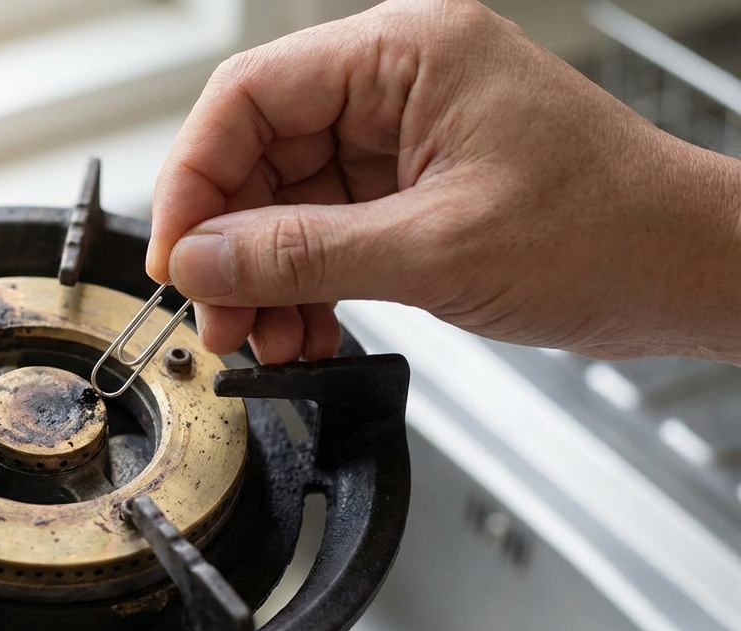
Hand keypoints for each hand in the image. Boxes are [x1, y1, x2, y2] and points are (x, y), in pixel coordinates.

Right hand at [147, 0, 740, 364]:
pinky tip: (303, 332)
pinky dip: (304, 286)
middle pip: (259, 154)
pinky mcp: (411, 190)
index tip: (174, 255)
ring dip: (264, 279)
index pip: (250, 97)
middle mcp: (394, 86)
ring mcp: (401, 140)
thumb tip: (200, 261)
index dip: (195, 179)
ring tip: (265, 341)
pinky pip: (324, 232)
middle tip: (219, 320)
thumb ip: (302, 254)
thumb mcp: (436, 250)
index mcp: (404, 55)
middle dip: (229, 246)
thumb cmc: (610, 231)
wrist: (691, 273)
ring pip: (285, 203)